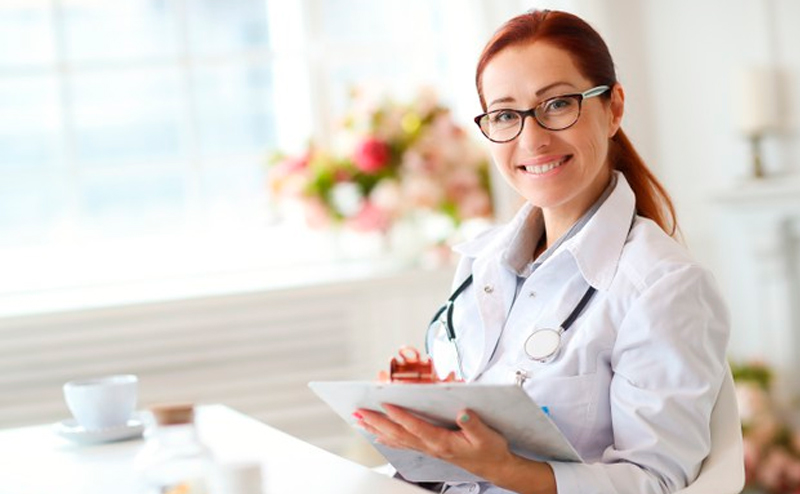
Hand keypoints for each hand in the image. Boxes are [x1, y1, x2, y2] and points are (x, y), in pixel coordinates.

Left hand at [354, 405, 513, 479]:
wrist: (494, 466)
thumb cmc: (490, 450)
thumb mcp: (487, 436)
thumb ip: (473, 424)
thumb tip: (463, 412)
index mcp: (442, 442)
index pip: (416, 428)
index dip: (400, 416)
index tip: (386, 404)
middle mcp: (431, 446)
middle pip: (399, 434)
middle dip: (377, 422)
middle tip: (360, 412)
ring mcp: (428, 449)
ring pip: (397, 438)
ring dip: (377, 429)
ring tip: (361, 420)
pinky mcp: (429, 448)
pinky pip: (403, 443)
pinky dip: (388, 438)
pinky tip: (378, 435)